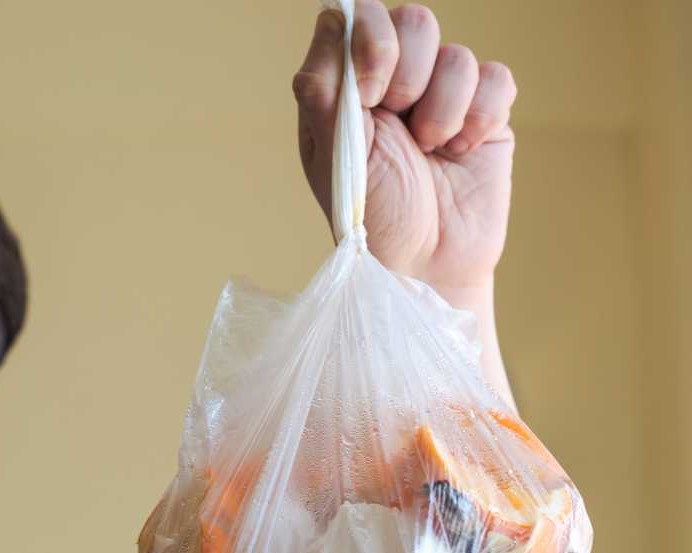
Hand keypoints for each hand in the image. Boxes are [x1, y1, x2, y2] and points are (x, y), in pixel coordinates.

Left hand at [295, 1, 516, 304]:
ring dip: (442, 110)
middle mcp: (392, 83)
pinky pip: (496, 79)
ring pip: (456, 55)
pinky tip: (460, 153)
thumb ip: (323, 84)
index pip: (358, 17)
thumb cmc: (370, 214)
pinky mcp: (485, 114)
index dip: (370, 40)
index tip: (368, 93)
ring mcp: (441, 96)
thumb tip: (334, 18)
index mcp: (346, 88)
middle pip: (414, 20)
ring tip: (429, 151)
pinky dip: (479, 118)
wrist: (425, 262)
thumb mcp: (332, 152)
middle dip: (407, 75)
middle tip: (397, 123)